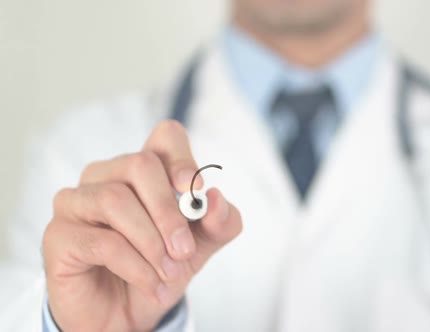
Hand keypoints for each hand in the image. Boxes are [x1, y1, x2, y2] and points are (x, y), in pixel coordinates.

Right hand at [43, 120, 241, 331]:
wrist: (127, 314)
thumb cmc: (160, 267)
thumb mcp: (202, 245)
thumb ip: (220, 222)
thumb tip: (215, 198)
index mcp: (144, 171)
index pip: (165, 136)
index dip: (181, 157)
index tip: (194, 189)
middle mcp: (106, 176)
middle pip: (140, 164)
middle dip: (169, 211)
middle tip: (185, 250)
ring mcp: (77, 202)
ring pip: (115, 200)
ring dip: (151, 243)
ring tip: (170, 273)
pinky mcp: (59, 235)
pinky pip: (102, 241)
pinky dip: (136, 266)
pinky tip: (152, 284)